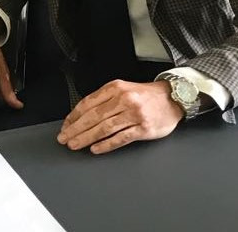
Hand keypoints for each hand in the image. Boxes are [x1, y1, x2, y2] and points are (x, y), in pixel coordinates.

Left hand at [57, 80, 182, 153]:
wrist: (174, 97)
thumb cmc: (144, 95)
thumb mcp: (122, 89)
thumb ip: (103, 99)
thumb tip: (81, 115)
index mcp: (115, 88)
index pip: (88, 103)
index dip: (73, 116)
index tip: (65, 126)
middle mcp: (124, 100)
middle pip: (93, 117)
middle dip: (75, 129)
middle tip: (64, 138)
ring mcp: (134, 115)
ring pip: (104, 128)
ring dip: (86, 138)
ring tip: (75, 145)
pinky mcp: (144, 128)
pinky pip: (121, 138)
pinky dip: (106, 144)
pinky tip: (95, 149)